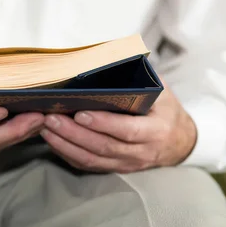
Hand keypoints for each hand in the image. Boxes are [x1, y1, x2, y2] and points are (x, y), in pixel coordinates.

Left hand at [40, 85, 196, 173]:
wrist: (180, 141)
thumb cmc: (164, 109)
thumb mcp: (160, 91)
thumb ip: (137, 78)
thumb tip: (108, 57)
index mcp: (156, 130)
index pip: (127, 130)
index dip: (103, 123)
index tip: (80, 113)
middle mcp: (142, 151)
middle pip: (103, 146)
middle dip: (74, 133)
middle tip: (50, 118)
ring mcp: (128, 164)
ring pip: (92, 159)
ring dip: (65, 144)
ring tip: (45, 128)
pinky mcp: (116, 168)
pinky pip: (88, 166)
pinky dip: (67, 153)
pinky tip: (52, 140)